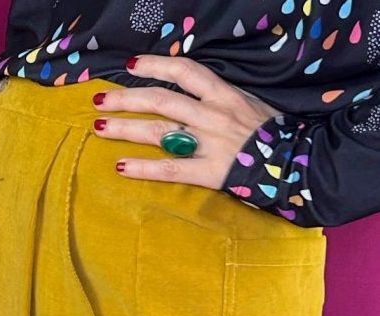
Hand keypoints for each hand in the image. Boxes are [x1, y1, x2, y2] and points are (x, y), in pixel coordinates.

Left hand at [90, 54, 283, 188]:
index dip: (155, 65)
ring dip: (125, 128)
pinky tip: (120, 166)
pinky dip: (143, 168)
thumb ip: (217, 99)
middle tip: (100, 100)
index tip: (130, 67)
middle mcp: (213, 115)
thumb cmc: (270, 133)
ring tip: (99, 127)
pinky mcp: (208, 173)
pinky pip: (169, 170)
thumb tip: (189, 93)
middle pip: (161, 101)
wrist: (294, 164)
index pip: (184, 71)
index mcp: (224, 95)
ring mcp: (209, 144)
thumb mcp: (248, 103)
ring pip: (158, 132)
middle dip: (126, 99)